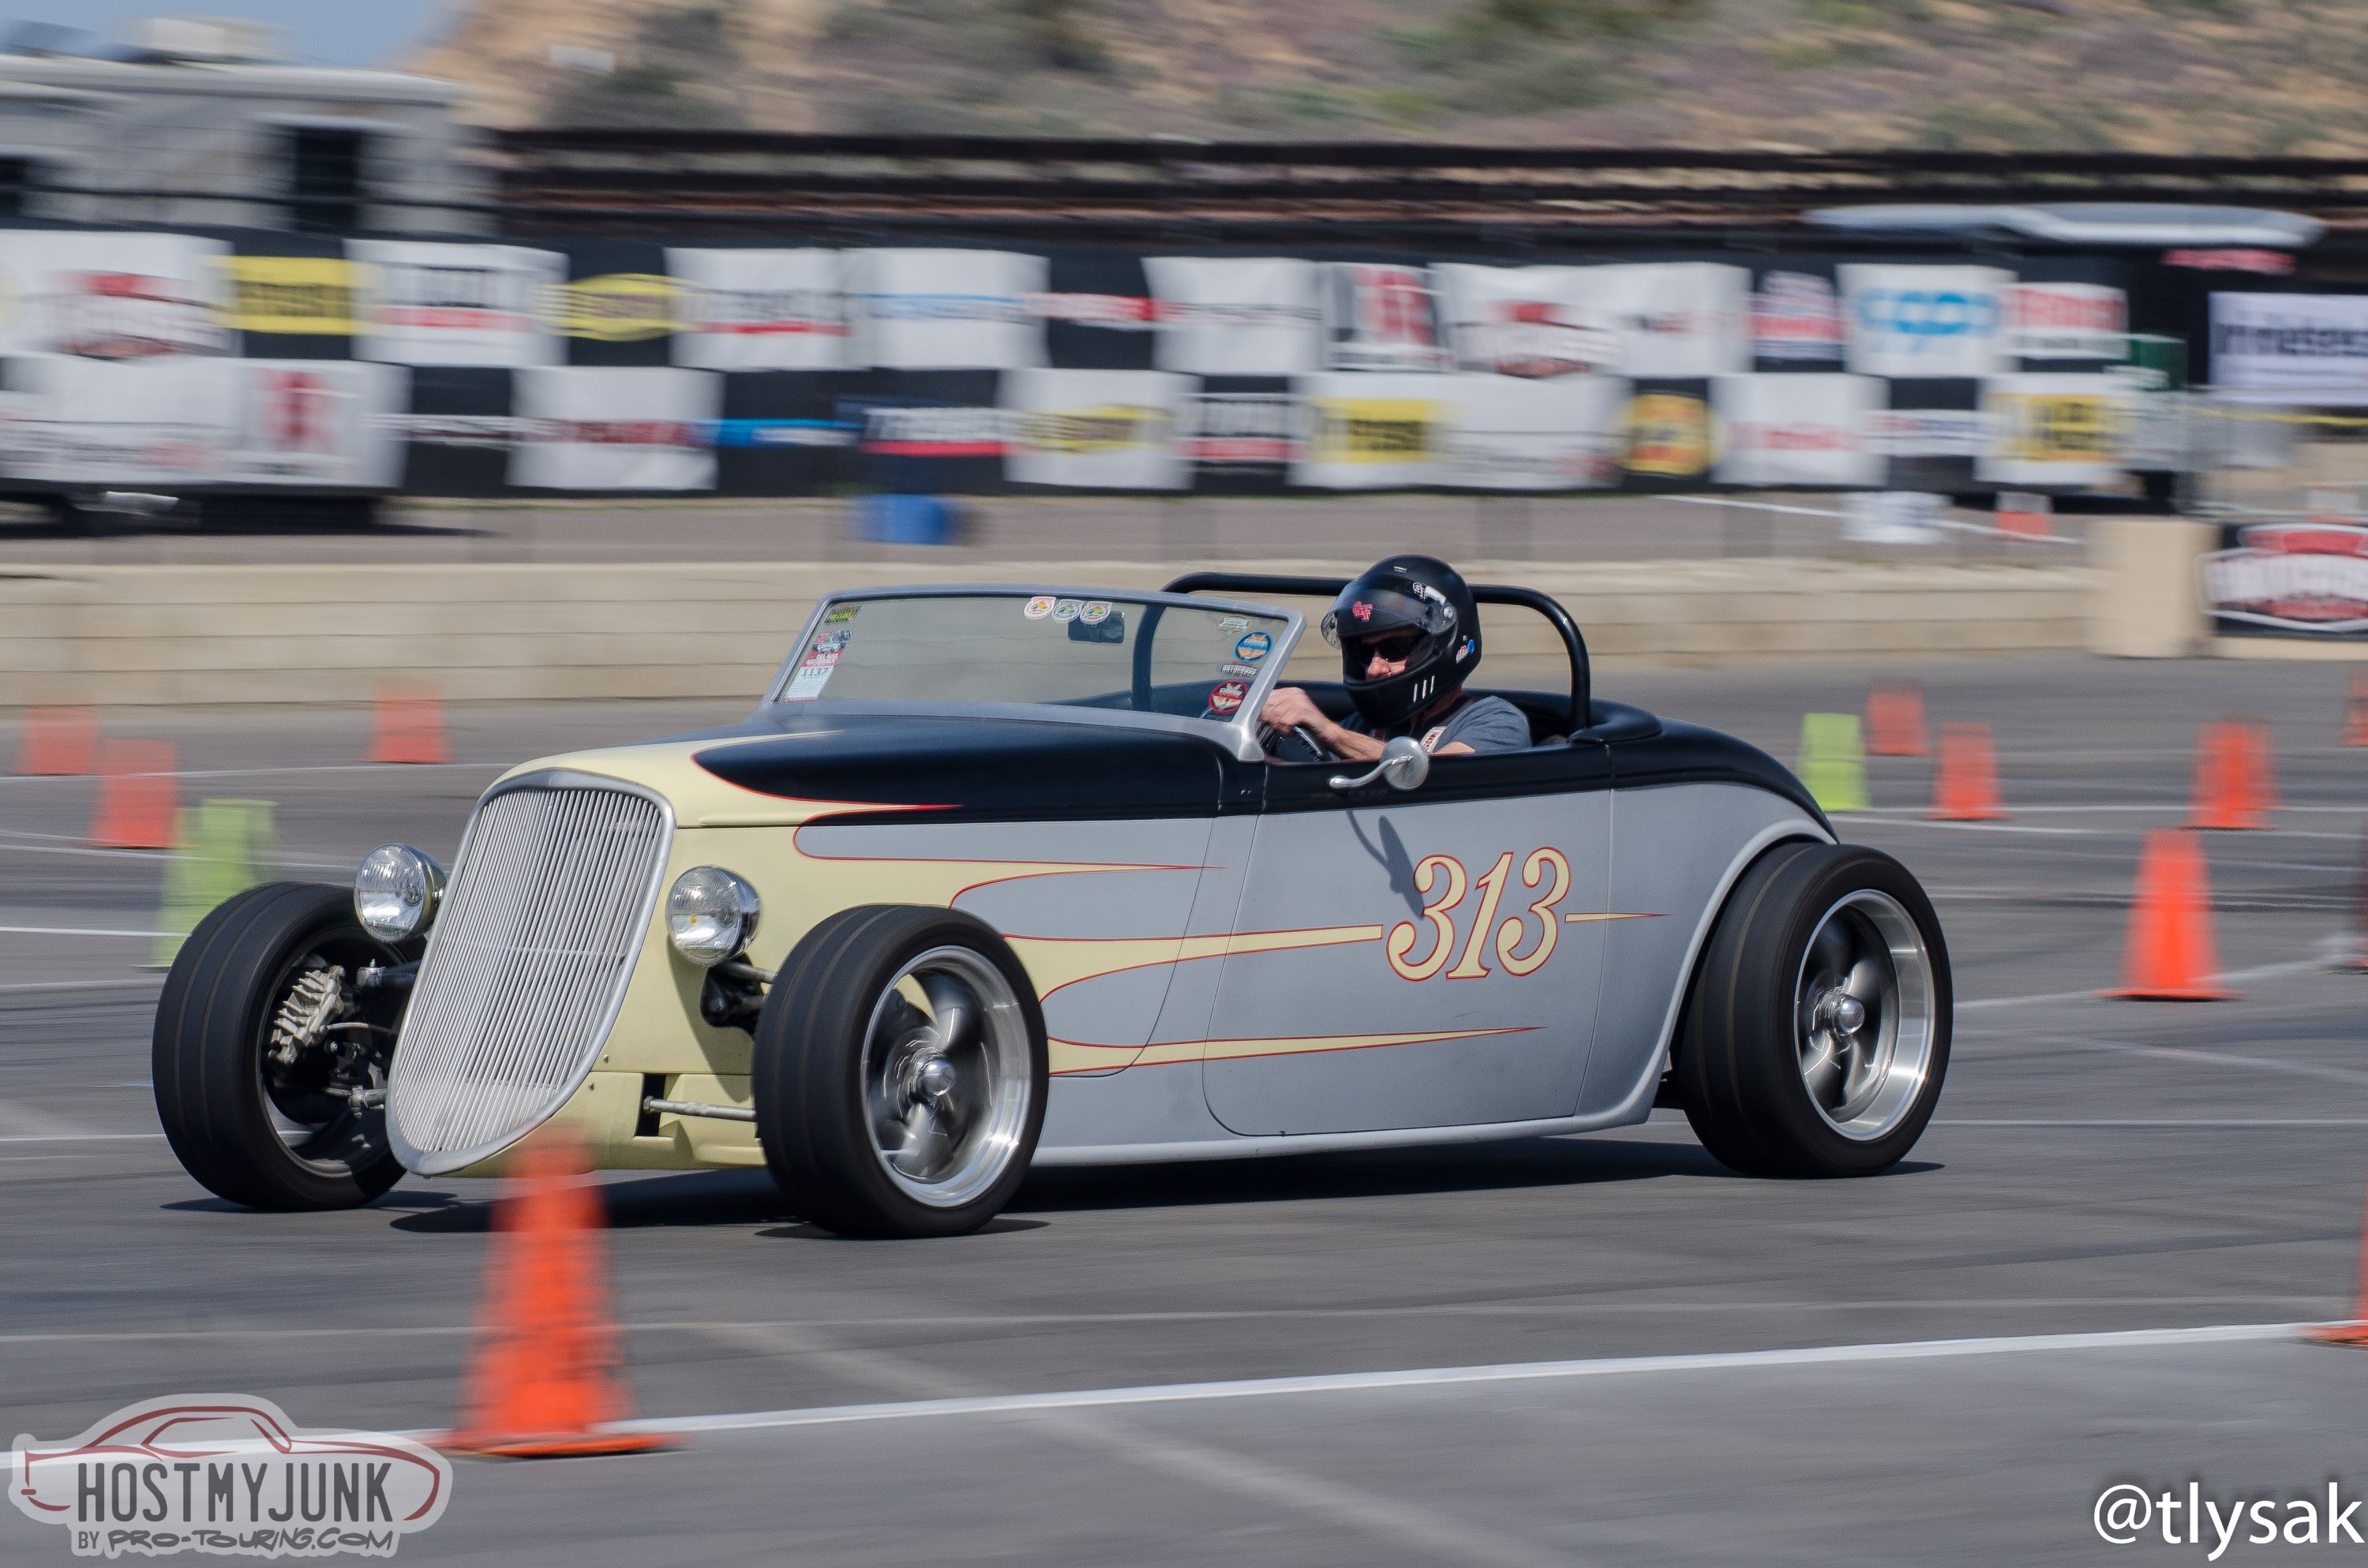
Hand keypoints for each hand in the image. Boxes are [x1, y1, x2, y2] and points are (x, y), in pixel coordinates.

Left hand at [1258, 687, 1382, 762]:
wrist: (1327, 733)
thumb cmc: (1309, 725)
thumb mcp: (1290, 714)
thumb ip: (1276, 710)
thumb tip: (1260, 712)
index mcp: (1291, 692)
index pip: (1268, 696)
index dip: (1264, 710)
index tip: (1264, 719)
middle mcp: (1295, 693)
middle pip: (1271, 705)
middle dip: (1271, 719)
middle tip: (1279, 727)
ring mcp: (1300, 701)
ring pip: (1277, 714)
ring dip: (1280, 726)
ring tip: (1287, 730)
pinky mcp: (1304, 711)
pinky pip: (1286, 721)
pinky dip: (1287, 730)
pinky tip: (1292, 732)